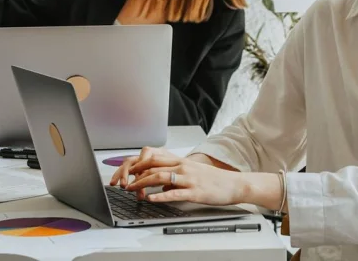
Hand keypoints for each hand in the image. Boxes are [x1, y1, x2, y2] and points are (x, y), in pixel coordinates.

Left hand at [117, 152, 248, 206]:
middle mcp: (183, 167)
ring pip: (160, 177)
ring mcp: (188, 178)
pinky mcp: (194, 191)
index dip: (138, 164)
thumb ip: (175, 176)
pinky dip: (160, 195)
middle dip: (135, 173)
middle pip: (153, 166)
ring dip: (143, 183)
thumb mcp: (192, 173)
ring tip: (131, 189)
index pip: (155, 158)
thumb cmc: (214, 180)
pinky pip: (174, 192)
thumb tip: (160, 185)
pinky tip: (151, 198)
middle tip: (123, 181)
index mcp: (181, 162)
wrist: (234, 183)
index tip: (127, 171)